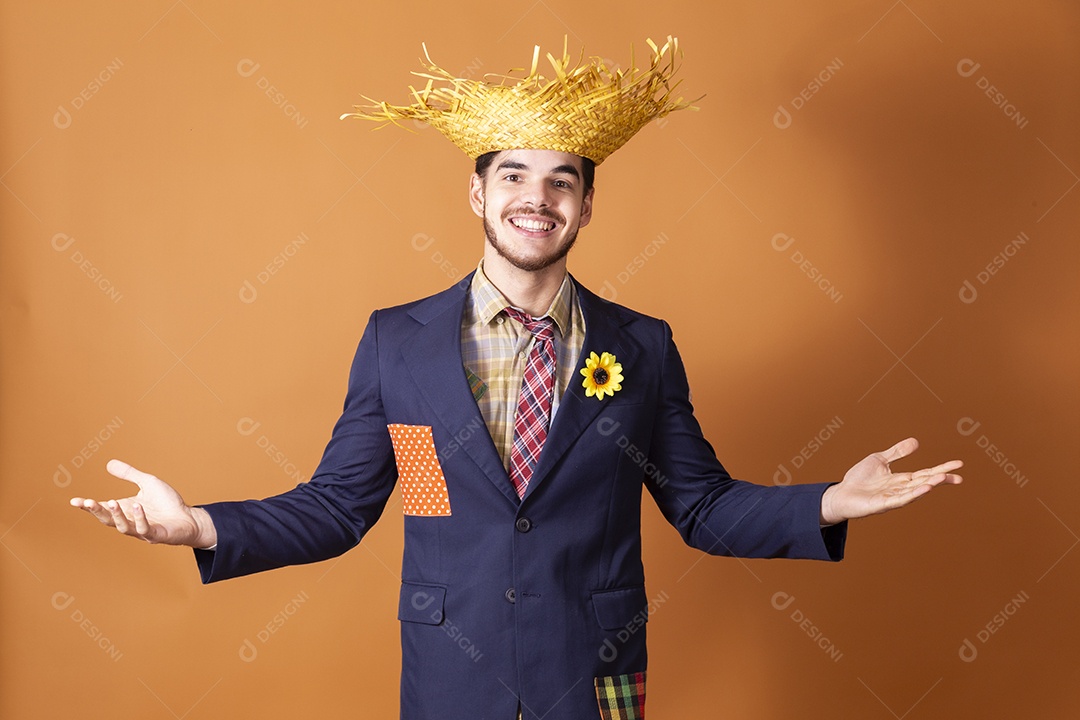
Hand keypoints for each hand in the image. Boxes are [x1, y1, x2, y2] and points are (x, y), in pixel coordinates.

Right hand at [69, 459, 216, 547]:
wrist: (189, 518)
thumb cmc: (167, 503)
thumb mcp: (147, 482)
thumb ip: (129, 474)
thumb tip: (109, 463)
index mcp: (125, 510)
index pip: (103, 509)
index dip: (88, 506)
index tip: (74, 501)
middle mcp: (130, 522)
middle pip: (107, 520)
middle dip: (96, 512)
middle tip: (87, 502)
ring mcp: (142, 530)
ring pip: (123, 527)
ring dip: (116, 515)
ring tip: (112, 502)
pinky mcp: (156, 535)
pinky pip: (144, 528)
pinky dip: (139, 519)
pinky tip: (137, 507)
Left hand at [820, 438, 962, 524]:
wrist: (840, 494)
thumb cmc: (858, 479)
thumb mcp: (879, 460)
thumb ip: (897, 452)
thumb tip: (916, 442)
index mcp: (901, 479)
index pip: (926, 473)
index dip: (942, 469)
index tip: (959, 464)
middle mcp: (900, 489)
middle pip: (925, 482)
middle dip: (941, 479)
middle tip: (960, 476)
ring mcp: (892, 497)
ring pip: (915, 491)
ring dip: (929, 485)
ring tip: (943, 479)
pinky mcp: (882, 504)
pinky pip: (900, 499)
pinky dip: (913, 494)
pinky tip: (924, 489)